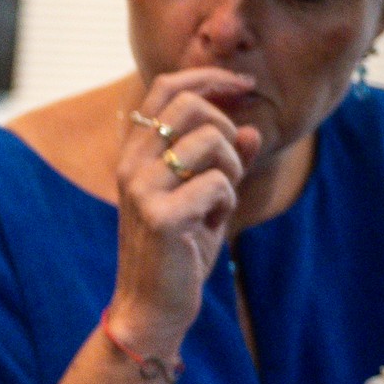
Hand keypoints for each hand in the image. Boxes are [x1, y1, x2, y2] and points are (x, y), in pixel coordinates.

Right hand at [110, 69, 260, 357]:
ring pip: (210, 141)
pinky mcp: (161, 216)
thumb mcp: (207, 197)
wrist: (153, 305)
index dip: (209, 77)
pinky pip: (217, 183)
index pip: (166, 87)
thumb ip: (227, 162)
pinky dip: (227, 201)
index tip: (244, 86)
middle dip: (226, 127)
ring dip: (232, 168)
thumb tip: (252, 130)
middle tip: (230, 163)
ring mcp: (142, 188)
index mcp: (135, 152)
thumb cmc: (180, 248)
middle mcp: (131, 163)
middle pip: (190, 105)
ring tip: (221, 198)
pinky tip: (212, 223)